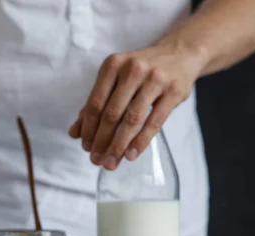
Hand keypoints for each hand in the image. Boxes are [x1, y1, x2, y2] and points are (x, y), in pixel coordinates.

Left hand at [69, 43, 206, 169]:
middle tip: (96, 160)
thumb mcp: (115, 81)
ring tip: (111, 162)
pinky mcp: (174, 91)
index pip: (95, 103)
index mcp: (113, 65)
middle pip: (112, 113)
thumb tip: (74, 133)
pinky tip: (131, 155)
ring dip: (119, 145)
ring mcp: (155, 79)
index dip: (88, 128)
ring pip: (132, 119)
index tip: (86, 147)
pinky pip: (154, 121)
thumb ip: (95, 105)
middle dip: (102, 141)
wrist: (179, 54)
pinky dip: (141, 141)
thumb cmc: (141, 72)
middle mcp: (133, 69)